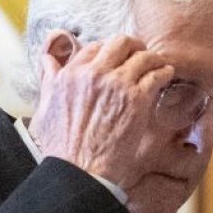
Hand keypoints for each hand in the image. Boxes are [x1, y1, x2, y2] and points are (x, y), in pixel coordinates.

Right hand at [28, 29, 174, 193]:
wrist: (79, 169)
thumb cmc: (61, 146)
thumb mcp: (45, 107)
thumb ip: (49, 80)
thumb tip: (48, 60)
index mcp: (71, 74)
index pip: (94, 48)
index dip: (108, 51)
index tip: (117, 59)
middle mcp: (94, 73)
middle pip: (120, 43)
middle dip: (133, 46)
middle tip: (141, 53)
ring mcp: (117, 84)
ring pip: (142, 56)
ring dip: (152, 58)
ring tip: (158, 64)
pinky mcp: (137, 99)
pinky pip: (156, 74)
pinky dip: (164, 72)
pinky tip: (167, 75)